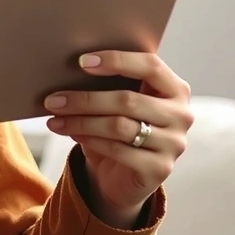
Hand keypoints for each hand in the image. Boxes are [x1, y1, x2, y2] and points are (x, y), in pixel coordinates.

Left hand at [43, 51, 192, 228]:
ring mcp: (174, 144)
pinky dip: (90, 140)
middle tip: (53, 99)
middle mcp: (181, 115)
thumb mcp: (117, 101)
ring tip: (55, 118)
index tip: (82, 62)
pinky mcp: (160, 169)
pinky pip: (118, 150)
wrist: (123, 174)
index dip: (117, 60)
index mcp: (175, 88)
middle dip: (85, 99)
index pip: (151, 65)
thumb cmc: (119, 125)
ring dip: (81, 121)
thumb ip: (108, 83)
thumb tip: (68, 68)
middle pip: (128, 100)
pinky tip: (70, 133)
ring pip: (119, 126)